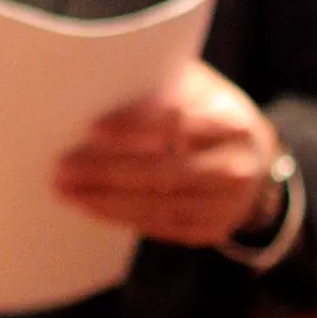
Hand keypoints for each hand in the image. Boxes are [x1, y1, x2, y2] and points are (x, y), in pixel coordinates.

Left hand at [53, 60, 281, 247]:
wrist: (253, 161)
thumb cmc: (206, 115)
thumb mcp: (196, 91)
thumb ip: (159, 89)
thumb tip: (97, 87)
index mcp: (230, 122)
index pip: (176, 123)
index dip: (134, 125)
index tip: (92, 128)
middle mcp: (234, 166)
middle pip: (163, 170)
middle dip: (108, 170)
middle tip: (63, 167)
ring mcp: (225, 204)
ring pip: (159, 204)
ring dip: (106, 200)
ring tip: (66, 191)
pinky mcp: (210, 230)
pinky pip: (160, 226)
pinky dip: (121, 217)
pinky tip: (90, 207)